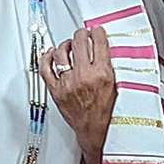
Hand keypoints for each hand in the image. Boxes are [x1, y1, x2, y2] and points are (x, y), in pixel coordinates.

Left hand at [39, 27, 116, 163]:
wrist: (96, 132)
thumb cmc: (108, 112)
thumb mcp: (117, 86)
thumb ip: (109, 66)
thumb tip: (104, 48)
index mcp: (102, 75)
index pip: (99, 43)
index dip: (97, 32)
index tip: (96, 30)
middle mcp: (84, 77)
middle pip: (79, 43)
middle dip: (82, 34)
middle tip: (83, 34)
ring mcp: (68, 83)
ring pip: (61, 52)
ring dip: (66, 44)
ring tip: (70, 44)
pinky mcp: (56, 90)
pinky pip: (45, 69)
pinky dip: (47, 57)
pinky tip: (51, 53)